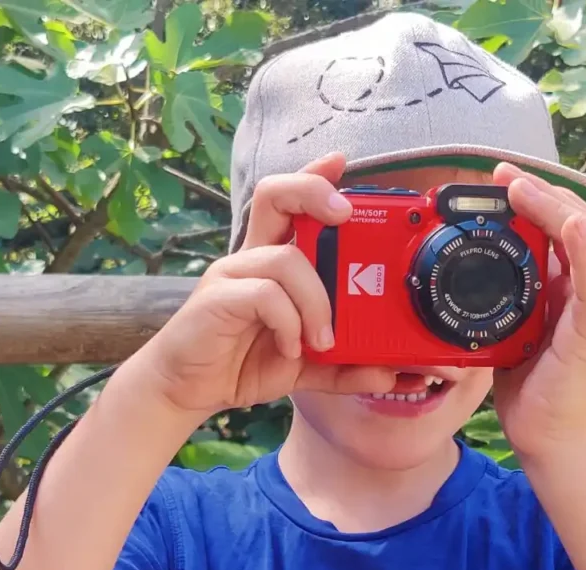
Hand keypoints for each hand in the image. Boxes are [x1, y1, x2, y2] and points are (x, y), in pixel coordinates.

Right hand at [136, 152, 396, 418]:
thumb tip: (394, 374)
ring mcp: (233, 275)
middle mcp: (253, 258)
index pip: (292, 206)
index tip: (342, 162)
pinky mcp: (217, 298)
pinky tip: (291, 349)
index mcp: (275, 264)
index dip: (315, 179)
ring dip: (317, 300)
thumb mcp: (308, 368)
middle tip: (344, 213)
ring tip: (323, 341)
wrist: (190, 391)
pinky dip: (289, 322)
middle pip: (275, 196)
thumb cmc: (245, 364)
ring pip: (286, 259)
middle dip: (313, 191)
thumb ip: (348, 367)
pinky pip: (265, 294)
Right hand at [491, 163, 585, 466]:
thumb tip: (575, 220)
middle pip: (552, 227)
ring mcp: (540, 305)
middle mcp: (568, 288)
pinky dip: (488, 257)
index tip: (510, 182)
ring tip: (481, 202)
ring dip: (506, 220)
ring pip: (526, 249)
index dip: (546, 196)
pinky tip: (470, 252)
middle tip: (495, 179)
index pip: (575, 223)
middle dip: (527, 197)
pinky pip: (503, 280)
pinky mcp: (514, 322)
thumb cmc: (574, 390)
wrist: (548, 438)